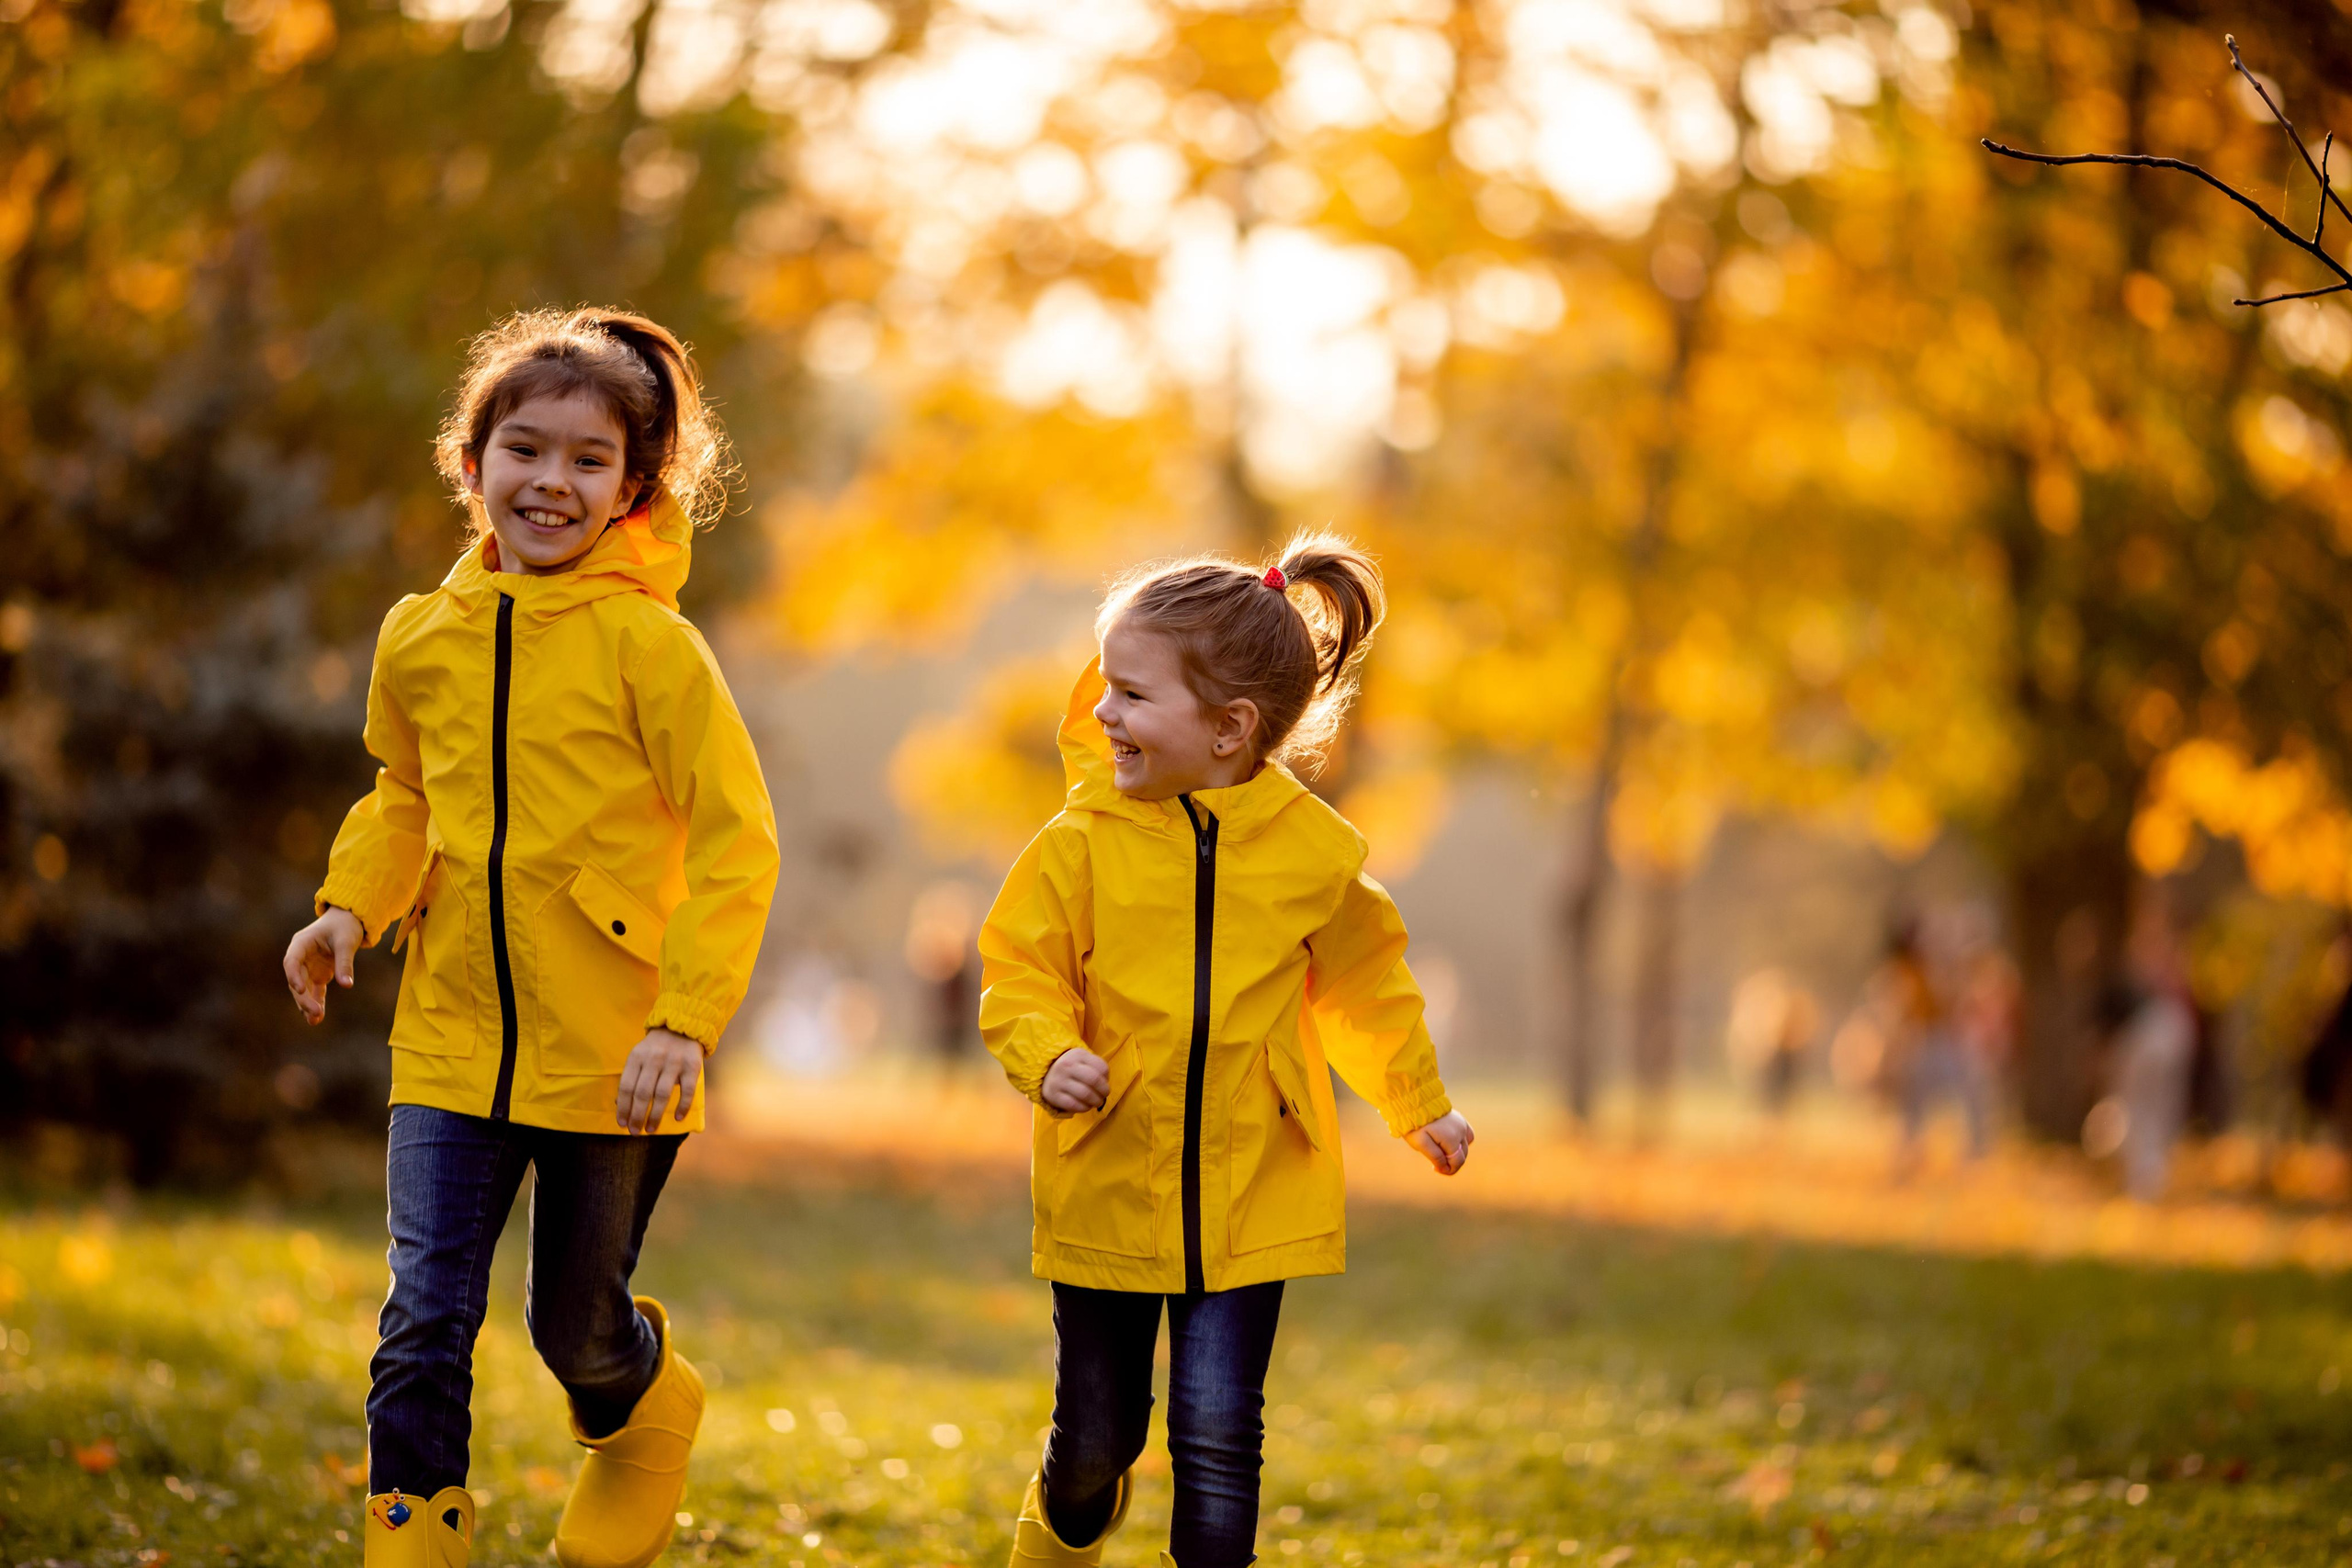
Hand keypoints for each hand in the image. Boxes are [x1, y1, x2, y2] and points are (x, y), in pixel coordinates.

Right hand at [284, 907, 365, 1024]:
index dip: (293, 976)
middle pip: (297, 979)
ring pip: (304, 989)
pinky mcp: (318, 974)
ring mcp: (309, 967)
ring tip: (314, 1021)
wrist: (349, 919)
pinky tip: (318, 1018)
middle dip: (303, 997)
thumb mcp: (346, 942)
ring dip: (308, 1004)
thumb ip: (345, 962)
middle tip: (314, 1012)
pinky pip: (315, 991)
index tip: (300, 989)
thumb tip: (347, 985)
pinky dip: (317, 1002)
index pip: (292, 962)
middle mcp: (301, 957)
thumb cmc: (345, 926)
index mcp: (301, 943)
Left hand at [616, 1028, 703, 1132]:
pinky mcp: (692, 1065)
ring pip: (662, 1094)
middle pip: (643, 1093)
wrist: (683, 1026)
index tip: (622, 1124)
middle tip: (635, 1132)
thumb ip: (632, 1077)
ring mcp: (674, 1062)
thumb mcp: (639, 1056)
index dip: (623, 1107)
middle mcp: (654, 1059)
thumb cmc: (656, 1048)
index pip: (626, 1086)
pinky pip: (688, 1090)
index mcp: (637, 1057)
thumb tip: (620, 1105)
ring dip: (656, 1115)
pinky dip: (683, 1106)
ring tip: (650, 1129)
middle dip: (637, 1115)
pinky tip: (678, 1118)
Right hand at [1041, 1047, 1109, 1113]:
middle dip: (1104, 1091)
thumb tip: (1105, 1086)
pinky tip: (1086, 1106)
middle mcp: (1067, 1065)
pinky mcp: (1053, 1095)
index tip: (1105, 1084)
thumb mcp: (1082, 1060)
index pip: (1101, 1067)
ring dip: (1095, 1101)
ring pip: (1085, 1094)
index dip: (1107, 1079)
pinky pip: (1074, 1105)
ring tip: (1096, 1102)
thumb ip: (1096, 1068)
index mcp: (1078, 1054)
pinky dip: (1084, 1108)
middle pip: (1094, 1080)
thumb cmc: (1071, 1068)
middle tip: (1103, 1096)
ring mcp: (1058, 1080)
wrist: (1045, 1072)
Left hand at [1405, 1111, 1473, 1175]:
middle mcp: (1461, 1131)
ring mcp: (1462, 1124)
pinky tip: (1451, 1143)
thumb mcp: (1420, 1144)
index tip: (1435, 1169)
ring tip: (1441, 1152)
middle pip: (1462, 1155)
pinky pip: (1468, 1135)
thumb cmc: (1416, 1124)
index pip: (1458, 1162)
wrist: (1415, 1102)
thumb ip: (1435, 1157)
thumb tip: (1445, 1167)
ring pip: (1466, 1146)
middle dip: (1451, 1163)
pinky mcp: (1460, 1119)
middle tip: (1435, 1164)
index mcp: (1452, 1139)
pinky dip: (1461, 1142)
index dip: (1448, 1170)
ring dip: (1456, 1153)